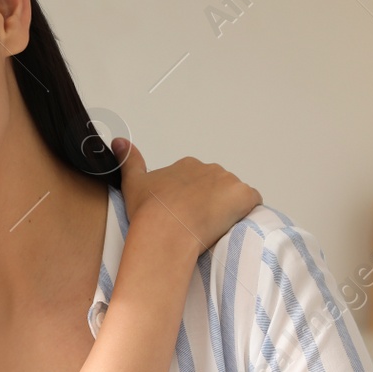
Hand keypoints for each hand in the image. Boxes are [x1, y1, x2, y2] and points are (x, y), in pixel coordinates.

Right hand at [113, 137, 261, 257]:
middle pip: (217, 187)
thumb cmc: (148, 211)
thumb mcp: (132, 183)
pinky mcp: (244, 197)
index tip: (185, 213)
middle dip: (212, 203)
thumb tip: (119, 141)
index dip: (192, 198)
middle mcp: (210, 169)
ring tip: (212, 229)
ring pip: (234, 196)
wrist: (164, 230)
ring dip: (228, 209)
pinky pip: (252, 203)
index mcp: (188, 165)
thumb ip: (129, 160)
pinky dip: (246, 212)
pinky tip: (233, 225)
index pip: (198, 180)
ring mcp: (229, 182)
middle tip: (198, 224)